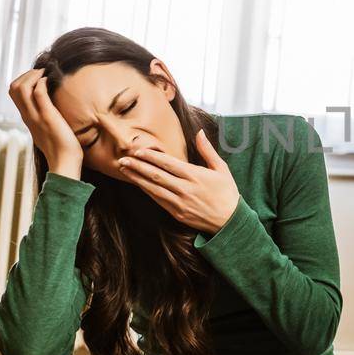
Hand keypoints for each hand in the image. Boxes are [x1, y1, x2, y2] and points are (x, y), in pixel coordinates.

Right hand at [9, 69, 82, 178]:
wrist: (64, 162)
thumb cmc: (60, 147)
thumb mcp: (47, 129)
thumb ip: (44, 118)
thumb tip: (50, 107)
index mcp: (27, 117)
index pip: (14, 92)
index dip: (23, 79)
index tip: (38, 76)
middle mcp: (27, 116)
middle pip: (13, 87)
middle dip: (26, 74)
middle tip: (41, 72)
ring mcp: (36, 116)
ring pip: (22, 88)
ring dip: (33, 75)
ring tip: (46, 73)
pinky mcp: (47, 117)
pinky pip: (39, 93)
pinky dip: (43, 82)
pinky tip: (51, 81)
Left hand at [118, 131, 240, 234]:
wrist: (230, 222)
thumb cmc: (227, 193)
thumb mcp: (222, 169)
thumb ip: (207, 150)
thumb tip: (200, 132)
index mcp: (195, 175)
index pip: (168, 163)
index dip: (151, 156)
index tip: (138, 150)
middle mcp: (185, 188)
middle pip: (156, 175)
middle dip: (138, 166)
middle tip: (123, 158)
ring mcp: (179, 202)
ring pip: (153, 188)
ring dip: (137, 178)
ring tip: (124, 169)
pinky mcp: (177, 213)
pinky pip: (158, 199)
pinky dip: (146, 190)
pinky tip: (137, 184)